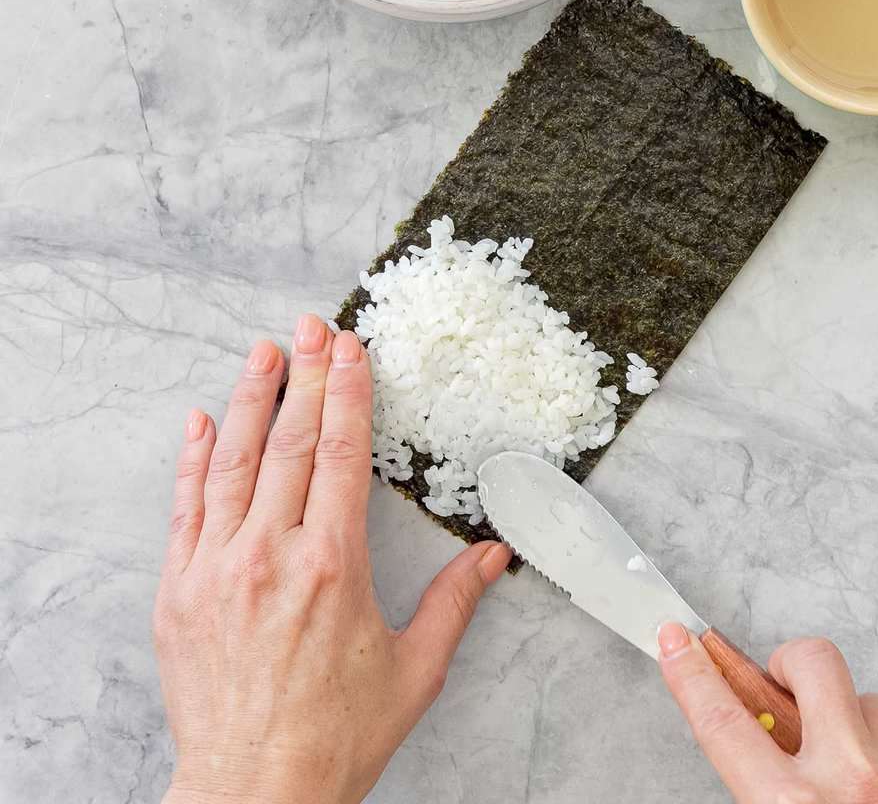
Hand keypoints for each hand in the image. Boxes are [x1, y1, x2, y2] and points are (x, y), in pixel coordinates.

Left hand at [154, 314, 510, 803]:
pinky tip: (200, 419)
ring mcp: (217, 569)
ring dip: (250, 398)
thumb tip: (494, 554)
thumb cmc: (337, 735)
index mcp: (333, 565)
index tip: (351, 349)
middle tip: (312, 326)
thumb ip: (455, 601)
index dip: (348, 393)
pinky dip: (193, 458)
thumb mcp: (414, 669)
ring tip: (263, 350)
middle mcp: (271, 555)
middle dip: (305, 375)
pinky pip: (185, 508)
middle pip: (290, 442)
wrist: (253, 793)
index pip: (341, 453)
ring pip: (234, 462)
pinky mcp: (178, 591)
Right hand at [658, 626, 877, 803]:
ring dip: (859, 731)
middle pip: (814, 663)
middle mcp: (856, 785)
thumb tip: (755, 750)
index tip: (679, 642)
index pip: (724, 723)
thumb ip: (764, 795)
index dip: (693, 675)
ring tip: (856, 785)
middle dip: (792, 666)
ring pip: (876, 707)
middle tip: (785, 692)